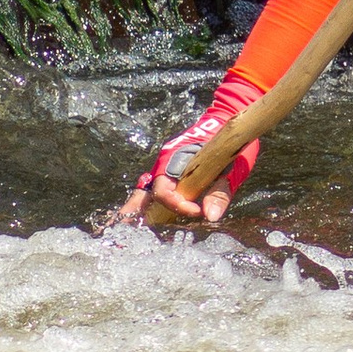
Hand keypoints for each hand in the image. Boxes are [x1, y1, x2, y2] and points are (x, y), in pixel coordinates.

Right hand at [122, 74, 263, 224]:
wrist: (228, 120)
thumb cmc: (229, 142)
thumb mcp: (231, 168)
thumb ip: (219, 192)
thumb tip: (210, 216)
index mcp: (175, 160)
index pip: (165, 191)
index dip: (177, 206)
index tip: (197, 211)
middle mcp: (165, 165)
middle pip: (144, 194)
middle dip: (133, 213)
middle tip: (121, 232)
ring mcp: (167, 170)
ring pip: (148, 194)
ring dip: (140, 212)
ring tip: (124, 230)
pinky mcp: (173, 174)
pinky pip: (158, 193)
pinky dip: (151, 207)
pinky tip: (144, 222)